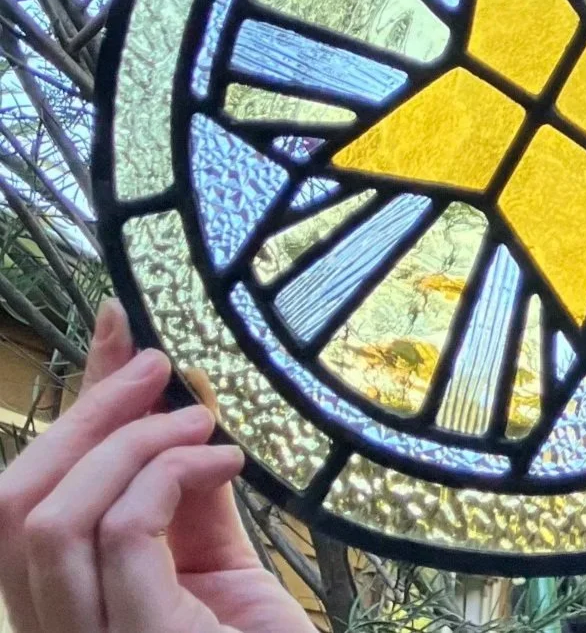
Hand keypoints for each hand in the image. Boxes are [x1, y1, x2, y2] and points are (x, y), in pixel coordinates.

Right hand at [0, 300, 316, 632]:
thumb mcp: (215, 564)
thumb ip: (185, 497)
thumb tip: (179, 409)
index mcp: (69, 607)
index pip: (30, 498)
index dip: (71, 404)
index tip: (116, 323)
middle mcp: (55, 631)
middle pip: (13, 503)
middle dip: (86, 413)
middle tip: (159, 366)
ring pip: (49, 518)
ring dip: (129, 443)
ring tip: (201, 423)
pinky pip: (120, 534)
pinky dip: (169, 475)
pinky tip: (226, 460)